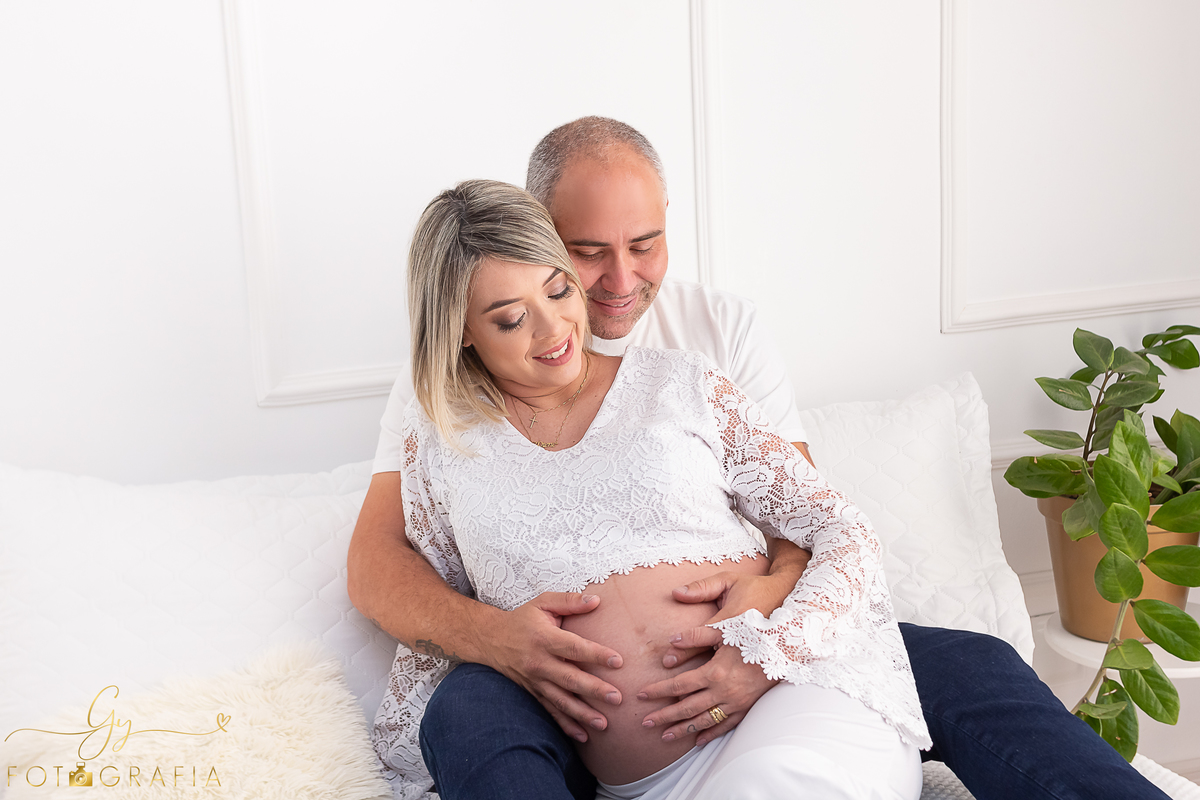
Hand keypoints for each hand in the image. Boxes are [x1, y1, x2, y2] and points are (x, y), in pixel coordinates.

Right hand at [484, 591, 624, 743]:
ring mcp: (535, 680)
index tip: (618, 661)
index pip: (574, 648)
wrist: (490, 639)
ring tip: (604, 723)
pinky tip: (582, 735)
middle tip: (617, 698)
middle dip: (594, 690)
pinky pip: (550, 711)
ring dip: (582, 714)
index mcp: (544, 638)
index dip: (596, 655)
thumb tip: (597, 600)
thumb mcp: (543, 603)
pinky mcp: (533, 692)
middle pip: (570, 678)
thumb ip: (569, 601)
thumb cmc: (522, 619)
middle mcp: (539, 662)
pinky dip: (565, 725)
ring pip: (561, 700)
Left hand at [636, 570, 795, 743]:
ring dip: (683, 730)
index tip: (641, 696)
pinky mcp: (748, 707)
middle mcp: (724, 691)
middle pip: (687, 708)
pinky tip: (698, 741)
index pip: (679, 686)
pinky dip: (711, 734)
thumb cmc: (755, 630)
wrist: (788, 643)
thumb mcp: (725, 627)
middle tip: (645, 723)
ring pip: (704, 721)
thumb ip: (696, 634)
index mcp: (715, 672)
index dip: (658, 691)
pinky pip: (726, 725)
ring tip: (665, 736)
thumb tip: (671, 643)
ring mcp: (736, 702)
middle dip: (664, 717)